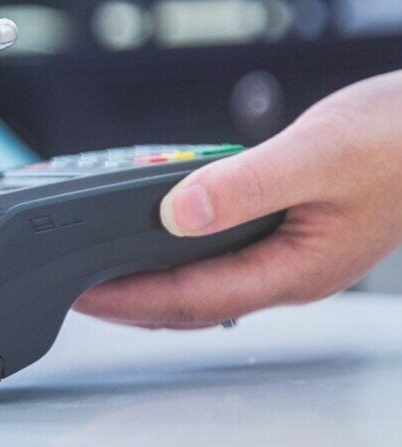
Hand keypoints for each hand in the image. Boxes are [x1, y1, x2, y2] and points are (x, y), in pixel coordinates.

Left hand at [75, 71, 401, 328]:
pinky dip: (180, 259)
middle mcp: (290, 273)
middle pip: (194, 304)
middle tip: (77, 291)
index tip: (83, 294)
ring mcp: (291, 258)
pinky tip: (160, 242)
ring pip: (208, 286)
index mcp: (295, 268)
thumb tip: (178, 212)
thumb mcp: (314, 155)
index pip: (194, 299)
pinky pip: (222, 260)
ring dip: (153, 285)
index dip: (131, 300)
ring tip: (105, 276)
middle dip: (131, 303)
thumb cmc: (396, 142)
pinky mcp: (291, 236)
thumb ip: (246, 186)